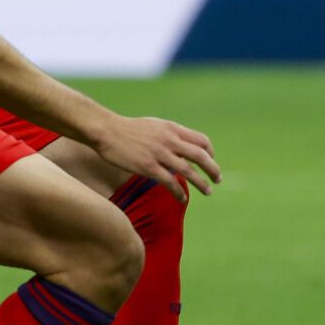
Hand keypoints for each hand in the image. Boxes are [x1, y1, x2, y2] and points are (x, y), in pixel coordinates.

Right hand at [93, 116, 221, 200]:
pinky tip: (183, 199)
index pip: (201, 140)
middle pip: (201, 156)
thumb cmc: (128, 129)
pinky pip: (170, 183)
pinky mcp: (148, 167)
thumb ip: (169, 134)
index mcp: (172, 129)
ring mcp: (160, 154)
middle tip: (218, 179)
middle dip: (213, 169)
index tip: (210, 161)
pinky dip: (180, 192)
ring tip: (208, 191)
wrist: (107, 131)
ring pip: (189, 171)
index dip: (210, 153)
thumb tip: (180, 144)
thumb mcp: (155, 125)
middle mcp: (170, 140)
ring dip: (202, 183)